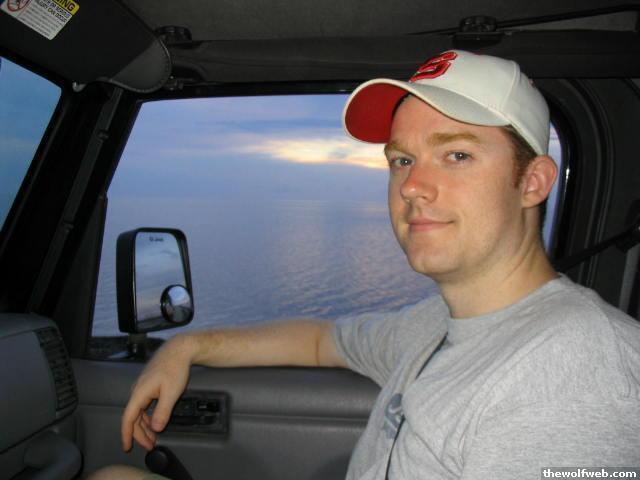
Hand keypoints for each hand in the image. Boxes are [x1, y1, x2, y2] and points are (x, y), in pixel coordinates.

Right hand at [121, 334, 193, 451]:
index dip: (127, 434)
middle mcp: (137, 390)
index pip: (128, 418)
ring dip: (144, 425)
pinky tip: (154, 421)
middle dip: (140, 433)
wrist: (179, 349)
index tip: (127, 447)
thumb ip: (163, 411)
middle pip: (133, 417)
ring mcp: (142, 387)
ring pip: (139, 411)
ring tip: (153, 437)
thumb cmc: (175, 368)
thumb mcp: (171, 392)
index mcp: (139, 393)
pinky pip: (144, 405)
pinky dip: (148, 416)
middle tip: (150, 445)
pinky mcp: (148, 385)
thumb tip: (156, 428)